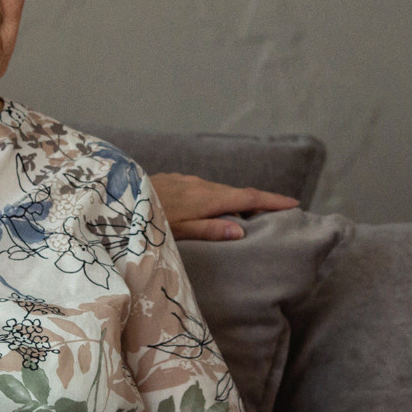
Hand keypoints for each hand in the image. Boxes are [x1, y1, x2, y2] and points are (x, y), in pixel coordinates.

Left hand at [152, 173, 299, 240]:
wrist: (117, 197)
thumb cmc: (145, 219)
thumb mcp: (178, 231)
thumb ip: (209, 230)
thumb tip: (242, 230)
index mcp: (206, 198)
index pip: (248, 198)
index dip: (272, 200)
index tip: (294, 203)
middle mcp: (200, 185)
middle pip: (236, 193)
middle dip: (259, 201)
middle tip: (278, 212)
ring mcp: (187, 180)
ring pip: (218, 191)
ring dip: (235, 200)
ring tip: (248, 214)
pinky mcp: (175, 181)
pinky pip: (203, 189)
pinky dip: (216, 198)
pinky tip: (211, 208)